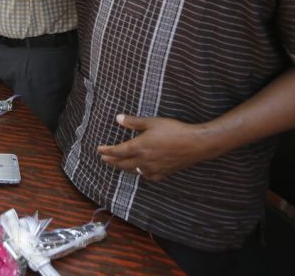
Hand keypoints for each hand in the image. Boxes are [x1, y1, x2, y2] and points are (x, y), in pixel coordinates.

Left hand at [96, 114, 211, 181]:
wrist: (195, 144)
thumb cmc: (174, 130)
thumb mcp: (152, 122)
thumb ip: (134, 122)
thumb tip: (118, 118)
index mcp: (139, 147)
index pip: (117, 151)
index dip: (107, 151)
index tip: (99, 150)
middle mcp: (143, 160)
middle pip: (122, 163)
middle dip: (111, 161)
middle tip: (103, 158)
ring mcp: (153, 168)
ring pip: (133, 170)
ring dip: (123, 167)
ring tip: (118, 164)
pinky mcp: (163, 173)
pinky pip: (147, 175)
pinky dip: (140, 173)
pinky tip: (140, 171)